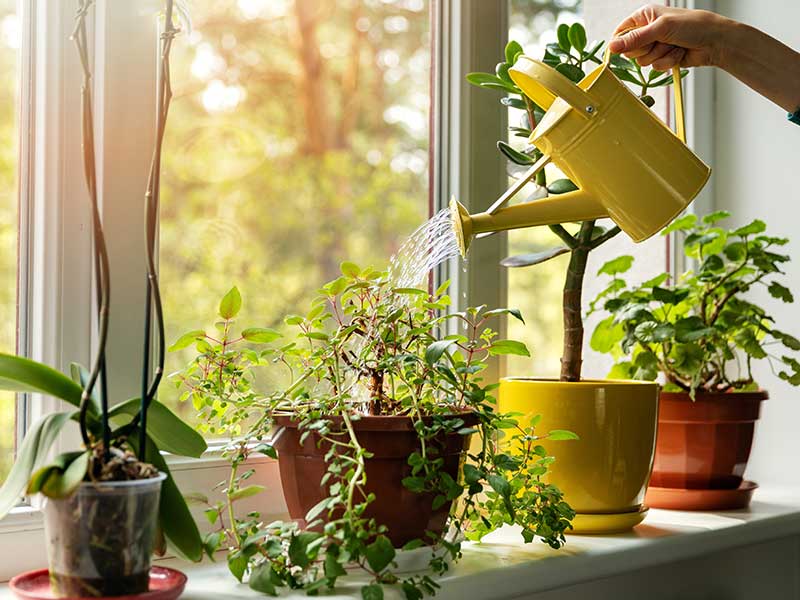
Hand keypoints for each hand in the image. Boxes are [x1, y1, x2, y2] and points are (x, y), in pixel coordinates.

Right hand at [608, 4, 731, 70]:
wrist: (715, 42)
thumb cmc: (693, 26)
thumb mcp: (661, 28)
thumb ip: (635, 39)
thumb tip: (611, 47)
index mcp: (645, 16)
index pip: (621, 32)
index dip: (621, 43)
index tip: (625, 49)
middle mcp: (648, 30)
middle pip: (630, 50)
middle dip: (647, 49)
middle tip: (661, 41)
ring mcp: (656, 45)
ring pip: (643, 61)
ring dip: (660, 55)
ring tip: (673, 45)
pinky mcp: (663, 58)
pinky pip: (655, 67)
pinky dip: (668, 61)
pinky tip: (678, 53)